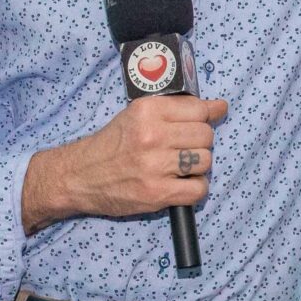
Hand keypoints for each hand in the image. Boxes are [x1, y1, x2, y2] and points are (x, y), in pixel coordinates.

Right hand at [21, 94, 228, 231]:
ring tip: (178, 167)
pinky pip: (198, 189)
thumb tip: (220, 106)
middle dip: (199, 143)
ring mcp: (155, 166)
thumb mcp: (138, 116)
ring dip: (197, 167)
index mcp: (148, 110)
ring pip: (205, 161)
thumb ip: (178, 109)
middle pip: (205, 135)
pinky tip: (180, 184)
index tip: (195, 125)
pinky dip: (195, 189)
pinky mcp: (156, 193)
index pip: (199, 109)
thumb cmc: (112, 144)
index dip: (202, 118)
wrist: (79, 176)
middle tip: (181, 149)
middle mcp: (152, 135)